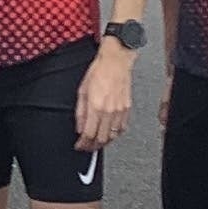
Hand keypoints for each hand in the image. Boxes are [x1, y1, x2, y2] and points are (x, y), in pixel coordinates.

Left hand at [76, 37, 137, 152]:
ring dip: (104, 142)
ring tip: (96, 143)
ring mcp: (120, 111)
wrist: (116, 61)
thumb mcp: (82, 91)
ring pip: (113, 136)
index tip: (79, 146)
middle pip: (101, 138)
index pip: (89, 134)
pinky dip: (115, 135)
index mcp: (96, 106)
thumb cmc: (99, 71)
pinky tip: (110, 134)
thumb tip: (79, 127)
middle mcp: (109, 111)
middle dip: (92, 146)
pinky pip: (122, 128)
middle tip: (87, 147)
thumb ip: (80, 113)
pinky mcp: (127, 108)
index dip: (83, 144)